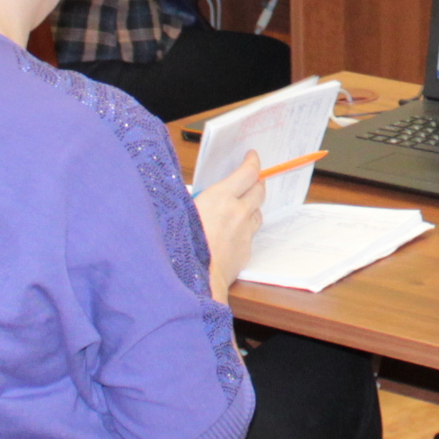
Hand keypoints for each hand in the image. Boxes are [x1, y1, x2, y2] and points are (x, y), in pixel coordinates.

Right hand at [192, 160, 265, 300]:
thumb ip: (191, 200)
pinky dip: (244, 230)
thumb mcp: (179, 213)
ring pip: (257, 213)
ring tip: (241, 206)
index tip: (252, 156)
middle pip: (258, 191)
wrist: (195, 281)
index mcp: (220, 198)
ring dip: (252, 207)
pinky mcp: (245, 252)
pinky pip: (250, 235)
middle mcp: (238, 213)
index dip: (252, 162)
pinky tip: (232, 234)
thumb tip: (194, 194)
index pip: (247, 173)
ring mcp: (244, 233)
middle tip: (250, 179)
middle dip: (256, 182)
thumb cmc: (179, 245)